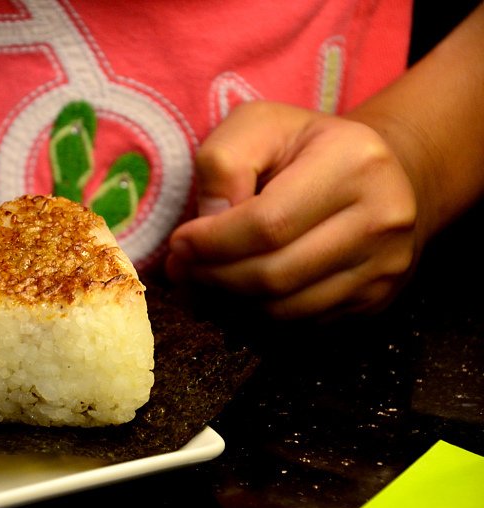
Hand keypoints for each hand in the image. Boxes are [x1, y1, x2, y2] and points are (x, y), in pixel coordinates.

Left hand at [166, 101, 419, 319]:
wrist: (377, 176)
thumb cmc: (304, 147)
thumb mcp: (258, 126)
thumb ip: (223, 164)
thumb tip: (206, 223)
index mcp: (354, 162)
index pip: (267, 223)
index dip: (212, 242)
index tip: (179, 243)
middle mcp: (382, 217)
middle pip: (274, 274)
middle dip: (213, 277)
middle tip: (182, 268)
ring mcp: (385, 265)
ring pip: (285, 309)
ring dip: (230, 302)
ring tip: (203, 279)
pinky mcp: (377, 299)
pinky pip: (301, 324)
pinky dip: (257, 316)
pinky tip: (236, 292)